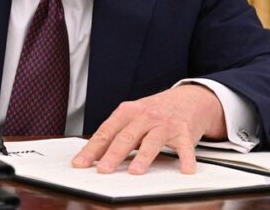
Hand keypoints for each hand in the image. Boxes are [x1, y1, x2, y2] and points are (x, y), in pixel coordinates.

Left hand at [72, 84, 225, 174]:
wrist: (189, 98)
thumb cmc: (156, 111)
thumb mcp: (133, 116)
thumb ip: (116, 133)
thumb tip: (94, 155)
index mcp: (127, 112)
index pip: (105, 132)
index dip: (92, 149)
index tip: (80, 163)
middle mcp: (145, 116)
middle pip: (126, 137)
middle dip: (113, 154)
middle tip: (103, 170)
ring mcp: (165, 124)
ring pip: (152, 141)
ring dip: (143, 157)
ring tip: (135, 171)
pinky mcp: (184, 132)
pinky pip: (184, 147)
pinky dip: (185, 159)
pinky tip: (184, 170)